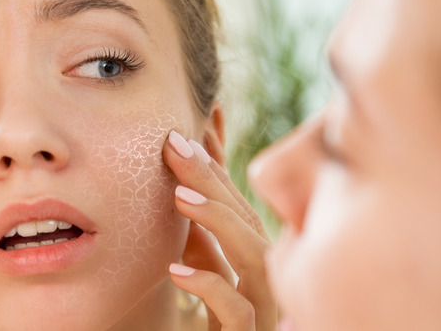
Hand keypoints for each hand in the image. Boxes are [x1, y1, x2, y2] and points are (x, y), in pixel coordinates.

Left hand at [163, 130, 276, 330]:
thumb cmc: (220, 319)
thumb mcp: (203, 265)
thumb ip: (199, 227)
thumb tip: (184, 177)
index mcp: (252, 256)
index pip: (238, 201)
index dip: (216, 164)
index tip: (190, 127)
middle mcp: (266, 277)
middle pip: (246, 219)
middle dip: (212, 179)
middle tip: (175, 145)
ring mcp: (262, 306)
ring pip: (254, 258)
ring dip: (218, 221)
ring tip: (178, 196)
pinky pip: (238, 313)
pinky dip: (211, 288)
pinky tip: (177, 271)